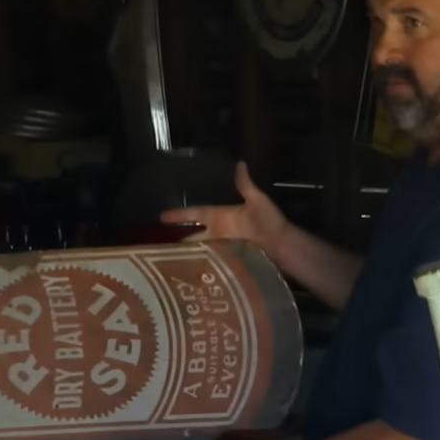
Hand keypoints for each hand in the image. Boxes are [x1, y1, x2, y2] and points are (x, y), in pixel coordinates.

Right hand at [160, 162, 287, 259]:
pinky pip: (211, 264)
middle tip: (157, 247)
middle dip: (178, 242)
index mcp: (221, 217)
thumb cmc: (269, 221)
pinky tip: (189, 275)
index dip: (179, 215)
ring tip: (168, 264)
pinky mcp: (228, 262)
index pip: (195, 214)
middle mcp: (218, 233)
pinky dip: (202, 267)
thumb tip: (240, 163)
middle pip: (193, 237)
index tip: (161, 216)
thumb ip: (245, 185)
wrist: (282, 245)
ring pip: (200, 252)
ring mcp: (223, 248)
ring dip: (188, 257)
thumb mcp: (257, 201)